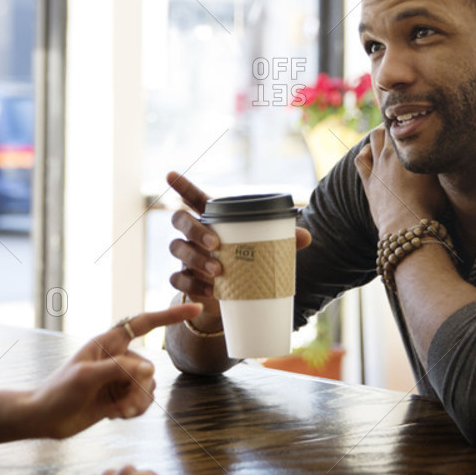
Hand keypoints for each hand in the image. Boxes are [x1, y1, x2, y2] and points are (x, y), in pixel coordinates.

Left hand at [26, 304, 201, 439]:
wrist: (44, 418)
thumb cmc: (59, 391)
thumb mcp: (86, 377)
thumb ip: (119, 369)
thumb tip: (150, 369)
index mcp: (108, 343)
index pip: (145, 324)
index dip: (171, 316)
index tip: (196, 309)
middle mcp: (117, 358)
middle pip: (149, 368)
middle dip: (139, 389)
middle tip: (119, 404)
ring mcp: (119, 378)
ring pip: (149, 387)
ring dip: (137, 403)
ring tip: (116, 412)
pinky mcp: (120, 397)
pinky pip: (143, 402)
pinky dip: (134, 411)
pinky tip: (115, 416)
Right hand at [165, 170, 311, 328]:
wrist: (233, 301)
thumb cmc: (248, 264)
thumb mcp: (265, 251)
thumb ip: (282, 241)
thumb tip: (305, 236)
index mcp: (212, 220)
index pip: (193, 198)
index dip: (181, 186)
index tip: (170, 174)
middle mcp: (193, 235)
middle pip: (179, 220)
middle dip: (193, 229)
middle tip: (215, 244)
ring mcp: (186, 257)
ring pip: (176, 248)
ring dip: (195, 258)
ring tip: (218, 272)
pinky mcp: (184, 280)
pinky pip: (177, 278)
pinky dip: (192, 284)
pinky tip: (210, 291)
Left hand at [353, 125, 448, 236]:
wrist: (405, 225)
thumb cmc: (429, 204)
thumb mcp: (441, 180)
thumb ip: (440, 162)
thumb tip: (448, 150)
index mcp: (409, 151)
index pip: (407, 123)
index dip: (410, 119)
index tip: (417, 117)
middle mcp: (391, 154)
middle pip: (389, 127)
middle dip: (395, 123)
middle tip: (403, 123)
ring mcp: (377, 166)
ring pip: (374, 137)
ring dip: (380, 133)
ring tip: (387, 133)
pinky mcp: (368, 181)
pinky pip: (361, 158)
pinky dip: (365, 151)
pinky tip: (371, 152)